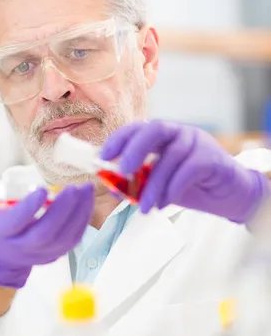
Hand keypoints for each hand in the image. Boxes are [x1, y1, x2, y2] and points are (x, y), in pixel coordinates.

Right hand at [0, 167, 93, 287]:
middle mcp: (21, 247)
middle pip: (45, 233)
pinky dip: (82, 221)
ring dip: (78, 213)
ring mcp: (40, 254)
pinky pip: (73, 240)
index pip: (16, 223)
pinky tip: (86, 202)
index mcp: (1, 234)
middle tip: (73, 188)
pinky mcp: (55, 254)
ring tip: (85, 190)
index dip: (30, 207)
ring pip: (63, 238)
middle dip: (62, 211)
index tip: (43, 188)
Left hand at [100, 121, 268, 223]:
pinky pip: (189, 169)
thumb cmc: (193, 187)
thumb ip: (139, 183)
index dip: (120, 139)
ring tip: (145, 207)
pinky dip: (173, 187)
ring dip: (154, 184)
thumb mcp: (160, 185)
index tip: (104, 156)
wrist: (231, 197)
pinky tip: (163, 204)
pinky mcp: (212, 158)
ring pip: (171, 156)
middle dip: (135, 148)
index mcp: (165, 136)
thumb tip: (111, 187)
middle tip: (122, 171)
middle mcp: (181, 133)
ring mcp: (198, 143)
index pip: (139, 128)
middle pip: (155, 129)